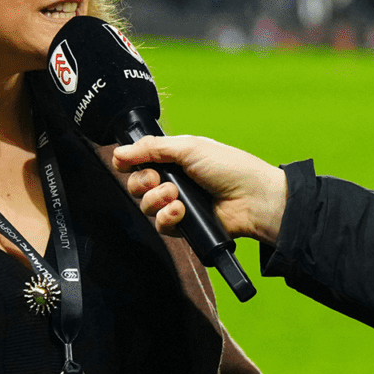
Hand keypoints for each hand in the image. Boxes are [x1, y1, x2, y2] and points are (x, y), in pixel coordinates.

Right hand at [113, 135, 289, 242]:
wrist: (253, 198)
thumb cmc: (230, 167)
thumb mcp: (189, 147)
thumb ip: (152, 147)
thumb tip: (120, 151)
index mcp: (175, 159)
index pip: (139, 162)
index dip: (129, 163)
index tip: (126, 163)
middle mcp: (174, 182)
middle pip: (137, 185)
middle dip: (142, 182)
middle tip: (158, 179)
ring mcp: (179, 205)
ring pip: (146, 206)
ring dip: (156, 200)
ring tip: (176, 196)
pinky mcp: (185, 226)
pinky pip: (161, 226)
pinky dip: (167, 218)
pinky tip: (181, 211)